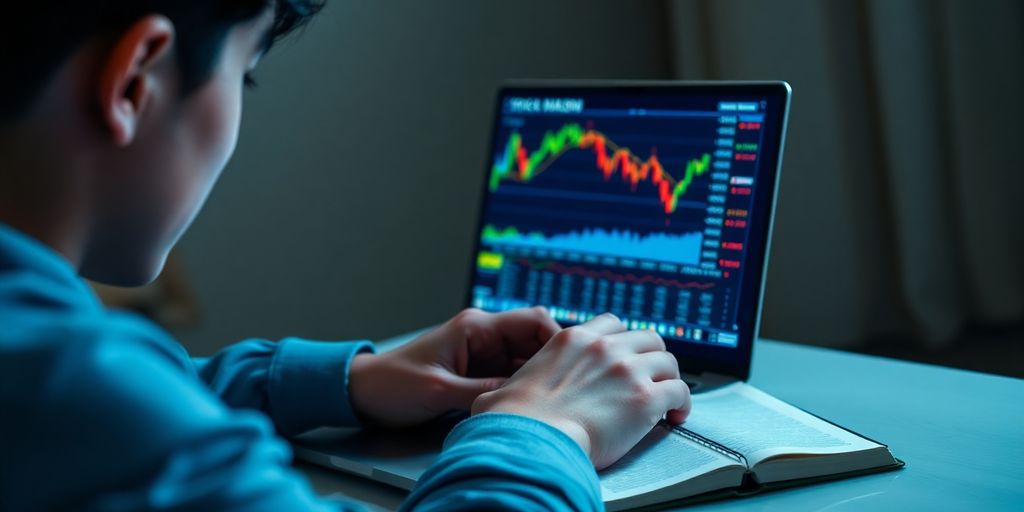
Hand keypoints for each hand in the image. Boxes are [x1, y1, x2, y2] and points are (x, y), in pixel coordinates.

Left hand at [348, 307, 559, 427]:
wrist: (363, 393)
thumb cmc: (393, 385)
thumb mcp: (440, 391)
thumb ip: (483, 390)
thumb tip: (523, 394)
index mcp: (476, 327)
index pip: (533, 321)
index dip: (556, 340)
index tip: (569, 365)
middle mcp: (483, 336)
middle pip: (535, 341)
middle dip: (552, 362)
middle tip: (567, 388)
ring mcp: (482, 354)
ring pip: (526, 360)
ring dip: (538, 377)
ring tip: (553, 399)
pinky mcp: (477, 372)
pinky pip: (510, 375)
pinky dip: (522, 387)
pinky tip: (530, 403)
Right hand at [471, 313, 691, 468]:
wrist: (531, 437)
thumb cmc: (514, 420)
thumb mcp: (506, 386)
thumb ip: (513, 385)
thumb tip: (490, 401)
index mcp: (572, 339)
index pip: (612, 324)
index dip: (624, 340)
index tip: (627, 355)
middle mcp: (604, 348)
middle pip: (647, 336)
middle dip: (653, 355)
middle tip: (652, 375)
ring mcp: (627, 370)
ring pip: (668, 360)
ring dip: (670, 377)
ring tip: (669, 397)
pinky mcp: (645, 398)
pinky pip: (680, 391)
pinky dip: (682, 402)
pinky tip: (677, 415)